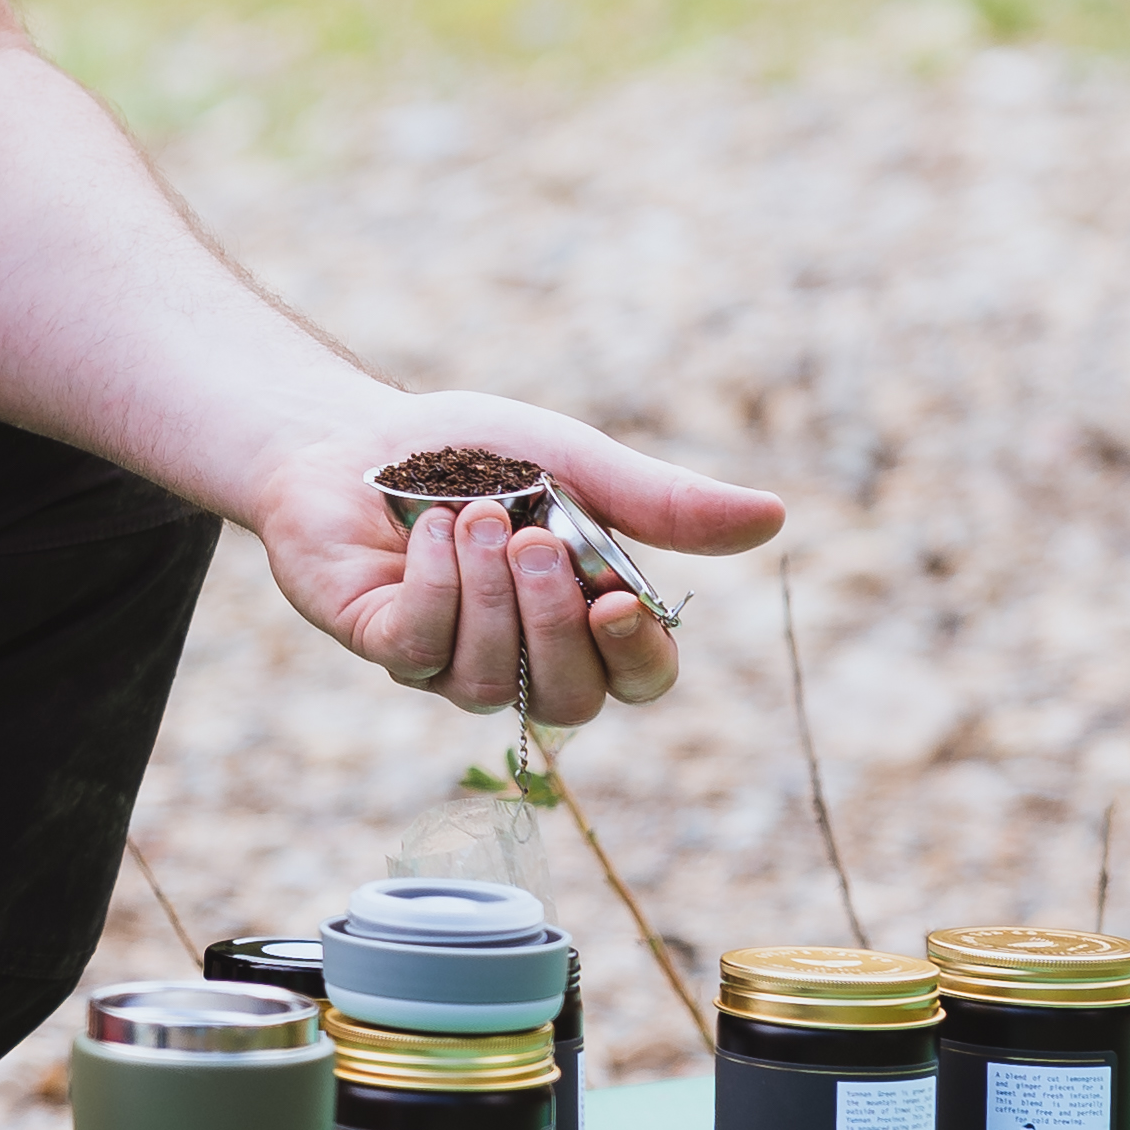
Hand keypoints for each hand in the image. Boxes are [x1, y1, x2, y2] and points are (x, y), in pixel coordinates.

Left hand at [252, 390, 782, 722]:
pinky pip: (418, 649)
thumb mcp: (575, 464)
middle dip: (554, 622)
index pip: (640, 681)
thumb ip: (660, 501)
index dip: (637, 657)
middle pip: (570, 701)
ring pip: (490, 681)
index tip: (616, 600)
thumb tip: (773, 517)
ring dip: (487, 593)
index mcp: (584, 617)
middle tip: (535, 540)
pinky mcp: (383, 645)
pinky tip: (427, 530)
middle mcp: (523, 656)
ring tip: (476, 516)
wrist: (356, 428)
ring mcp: (450, 660)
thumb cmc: (474, 451)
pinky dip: (431, 584)